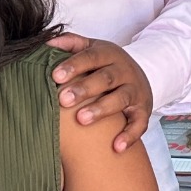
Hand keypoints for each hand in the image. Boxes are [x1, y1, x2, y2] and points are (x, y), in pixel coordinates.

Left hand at [46, 35, 151, 154]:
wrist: (140, 77)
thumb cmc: (106, 65)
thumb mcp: (92, 48)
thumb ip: (71, 43)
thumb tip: (46, 43)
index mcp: (109, 54)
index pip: (91, 57)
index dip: (74, 66)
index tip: (55, 76)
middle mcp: (124, 71)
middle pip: (105, 78)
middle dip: (84, 89)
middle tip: (63, 100)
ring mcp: (135, 91)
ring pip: (121, 98)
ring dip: (102, 109)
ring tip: (82, 119)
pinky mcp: (143, 111)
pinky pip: (139, 123)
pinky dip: (129, 135)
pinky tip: (116, 147)